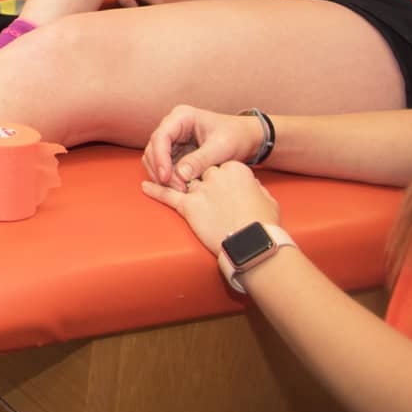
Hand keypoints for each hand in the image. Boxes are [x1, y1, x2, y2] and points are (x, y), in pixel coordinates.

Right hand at [140, 104, 264, 187]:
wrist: (248, 139)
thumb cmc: (237, 137)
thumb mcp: (221, 148)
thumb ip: (200, 160)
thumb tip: (180, 174)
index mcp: (182, 117)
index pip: (161, 136)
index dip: (160, 158)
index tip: (166, 177)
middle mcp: (173, 126)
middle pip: (154, 149)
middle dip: (161, 170)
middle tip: (177, 188)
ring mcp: (173, 139)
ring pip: (155, 159)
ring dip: (163, 176)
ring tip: (180, 190)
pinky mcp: (176, 152)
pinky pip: (164, 166)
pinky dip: (169, 178)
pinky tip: (180, 188)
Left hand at [140, 160, 279, 254]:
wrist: (253, 244)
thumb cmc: (264, 224)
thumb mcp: (267, 198)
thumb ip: (255, 187)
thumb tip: (251, 186)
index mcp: (236, 169)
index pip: (221, 167)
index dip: (222, 181)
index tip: (228, 192)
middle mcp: (216, 175)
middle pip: (201, 173)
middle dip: (203, 184)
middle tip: (211, 199)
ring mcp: (200, 190)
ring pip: (184, 182)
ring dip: (179, 184)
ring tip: (177, 189)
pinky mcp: (189, 206)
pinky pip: (168, 196)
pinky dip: (155, 191)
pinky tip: (144, 186)